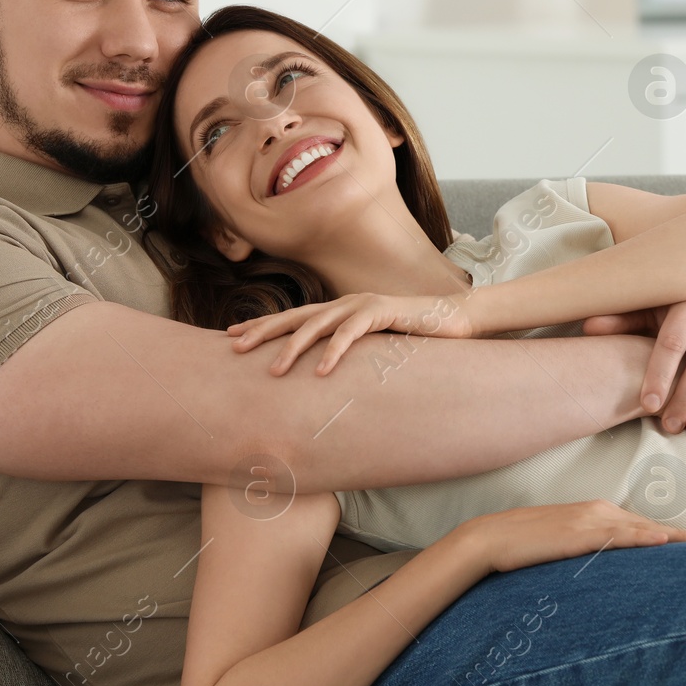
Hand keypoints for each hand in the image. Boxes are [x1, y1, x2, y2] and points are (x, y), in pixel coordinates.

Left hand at [228, 293, 472, 375]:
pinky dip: (334, 351)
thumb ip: (349, 356)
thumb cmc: (413, 340)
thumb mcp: (372, 350)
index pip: (293, 318)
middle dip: (264, 332)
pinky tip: (319, 371)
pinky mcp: (382, 312)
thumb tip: (321, 381)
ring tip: (273, 370)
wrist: (454, 321)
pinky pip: (352, 333)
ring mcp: (362, 305)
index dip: (263, 327)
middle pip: (295, 317)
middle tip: (235, 348)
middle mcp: (345, 304)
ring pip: (318, 325)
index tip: (232, 338)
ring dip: (293, 348)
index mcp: (339, 311)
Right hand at [447, 500, 685, 574]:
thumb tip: (607, 575)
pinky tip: (664, 541)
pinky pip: (617, 535)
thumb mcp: (563, 548)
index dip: (673, 537)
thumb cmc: (524, 548)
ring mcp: (589, 520)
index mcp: (597, 515)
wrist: (490, 539)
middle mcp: (599, 511)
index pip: (643, 527)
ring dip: (674, 538)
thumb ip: (587, 553)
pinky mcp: (578, 533)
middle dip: (684, 537)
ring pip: (641, 529)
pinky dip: (642, 536)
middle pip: (651, 526)